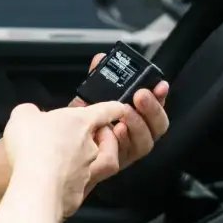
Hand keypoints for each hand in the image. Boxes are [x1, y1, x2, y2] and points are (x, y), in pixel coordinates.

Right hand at [4, 101, 128, 217]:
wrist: (36, 187)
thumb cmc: (33, 144)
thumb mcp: (22, 115)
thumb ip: (30, 112)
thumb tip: (32, 116)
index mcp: (81, 122)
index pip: (106, 110)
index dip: (114, 108)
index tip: (120, 108)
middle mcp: (91, 147)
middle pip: (108, 140)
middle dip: (103, 137)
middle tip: (92, 135)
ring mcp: (88, 172)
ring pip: (101, 163)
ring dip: (92, 159)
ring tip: (81, 157)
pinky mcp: (80, 195)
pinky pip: (84, 184)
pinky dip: (77, 181)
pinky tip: (62, 181)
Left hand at [70, 52, 170, 182]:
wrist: (61, 147)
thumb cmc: (79, 124)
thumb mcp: (88, 99)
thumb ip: (97, 80)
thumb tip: (100, 59)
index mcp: (136, 117)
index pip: (156, 106)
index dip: (161, 96)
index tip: (160, 84)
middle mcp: (136, 134)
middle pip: (158, 126)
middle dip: (152, 109)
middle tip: (140, 96)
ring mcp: (128, 150)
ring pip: (146, 142)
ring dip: (138, 125)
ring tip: (126, 113)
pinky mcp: (116, 163)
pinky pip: (126, 154)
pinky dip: (123, 142)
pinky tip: (116, 131)